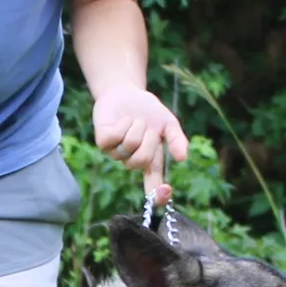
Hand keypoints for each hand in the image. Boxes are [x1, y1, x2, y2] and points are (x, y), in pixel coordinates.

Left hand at [92, 87, 188, 205]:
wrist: (127, 92)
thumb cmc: (149, 111)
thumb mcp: (168, 123)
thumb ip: (177, 139)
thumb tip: (183, 158)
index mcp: (150, 160)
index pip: (153, 185)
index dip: (158, 194)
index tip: (166, 191)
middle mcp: (132, 159)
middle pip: (141, 160)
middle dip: (147, 139)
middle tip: (146, 125)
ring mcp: (116, 152)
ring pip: (127, 147)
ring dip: (135, 128)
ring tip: (135, 119)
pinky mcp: (102, 142)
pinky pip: (113, 139)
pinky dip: (121, 125)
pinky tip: (123, 120)